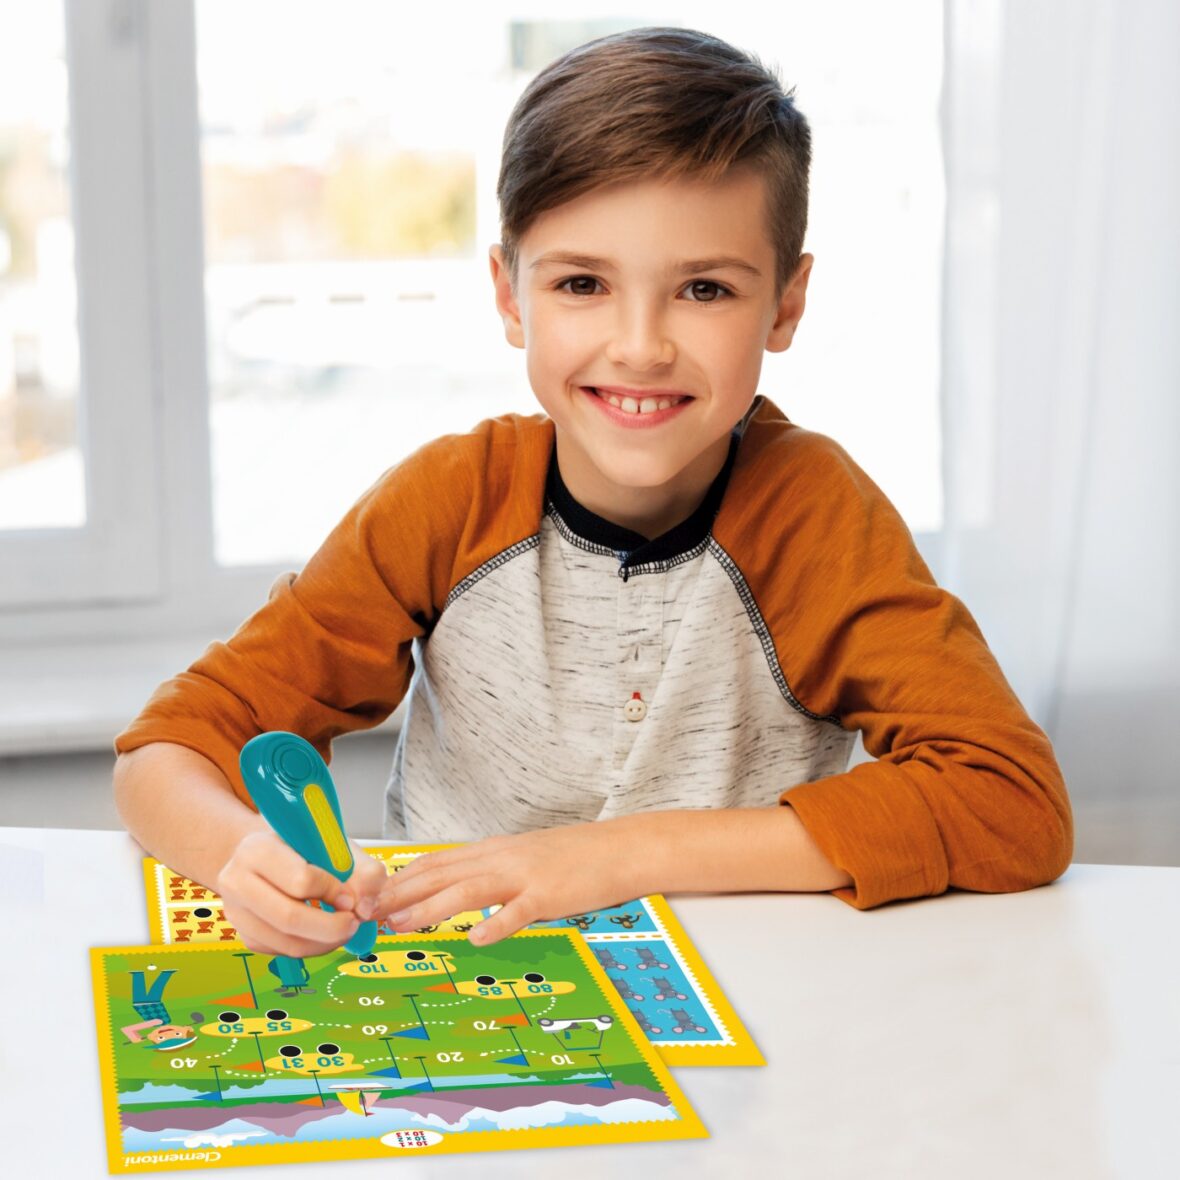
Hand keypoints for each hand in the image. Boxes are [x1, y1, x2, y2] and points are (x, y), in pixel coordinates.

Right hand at [216, 830, 387, 957]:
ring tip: (343, 929)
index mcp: (258, 848)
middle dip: (331, 927)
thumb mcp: (337, 846)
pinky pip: (281, 952)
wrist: (270, 857)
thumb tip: (365, 908)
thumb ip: (363, 871)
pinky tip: (323, 933)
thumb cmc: (304, 848)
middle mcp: (236, 880)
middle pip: (288, 918)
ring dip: (324, 943)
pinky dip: (311, 948)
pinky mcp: (244, 934)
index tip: (350, 896)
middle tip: (353, 923)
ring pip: (286, 942)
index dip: (332, 892)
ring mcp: (235, 911)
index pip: (300, 880)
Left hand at [374, 822, 643, 945]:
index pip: (434, 863)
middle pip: (441, 874)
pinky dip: (496, 924)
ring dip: (431, 908)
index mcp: (491, 851)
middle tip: (364, 913)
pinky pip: (519, 911)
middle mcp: (500, 858)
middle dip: (399, 894)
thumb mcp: (521, 858)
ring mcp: (524, 875)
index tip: (367, 897)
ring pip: (469, 890)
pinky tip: (476, 939)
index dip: (398, 880)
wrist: (618, 849)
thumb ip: (487, 872)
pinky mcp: (550, 895)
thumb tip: (451, 890)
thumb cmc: (572, 858)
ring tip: (400, 925)